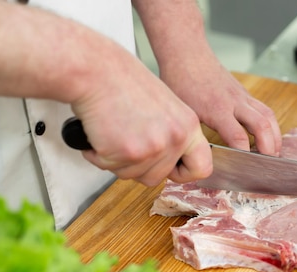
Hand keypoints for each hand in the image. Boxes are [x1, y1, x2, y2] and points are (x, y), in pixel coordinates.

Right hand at [71, 53, 212, 185]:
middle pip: (157, 177)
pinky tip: (99, 131)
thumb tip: (167, 161)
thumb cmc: (121, 81)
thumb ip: (170, 134)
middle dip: (136, 166)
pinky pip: (109, 168)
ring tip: (112, 130)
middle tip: (124, 140)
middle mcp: (176, 138)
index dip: (182, 173)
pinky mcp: (130, 152)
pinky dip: (98, 154)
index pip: (201, 167)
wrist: (95, 69)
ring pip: (132, 175)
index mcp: (188, 126)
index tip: (169, 170)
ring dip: (116, 160)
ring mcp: (154, 147)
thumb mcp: (163, 107)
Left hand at [134, 0, 281, 155]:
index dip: (245, 154)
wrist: (187, 54)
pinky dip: (270, 125)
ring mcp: (242, 97)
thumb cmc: (181, 81)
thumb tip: (199, 157)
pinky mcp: (245, 94)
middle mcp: (234, 102)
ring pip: (268, 116)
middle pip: (262, 125)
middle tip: (268, 164)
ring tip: (274, 153)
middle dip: (269, 147)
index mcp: (217, 110)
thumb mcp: (183, 112)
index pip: (238, 137)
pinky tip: (268, 136)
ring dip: (275, 136)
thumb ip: (194, 133)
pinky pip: (264, 109)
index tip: (245, 169)